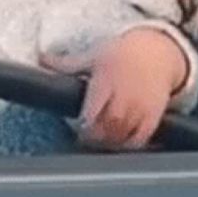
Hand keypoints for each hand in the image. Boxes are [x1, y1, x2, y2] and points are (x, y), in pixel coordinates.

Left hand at [40, 27, 188, 149]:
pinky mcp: (153, 115)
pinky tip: (119, 144)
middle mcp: (125, 94)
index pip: (94, 108)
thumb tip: (42, 59)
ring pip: (124, 133)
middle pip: (110, 124)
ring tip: (100, 143)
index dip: (85, 123)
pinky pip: (141, 137)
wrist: (155, 51)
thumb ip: (67, 64)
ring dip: (109, 142)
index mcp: (106, 80)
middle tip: (86, 139)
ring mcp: (140, 106)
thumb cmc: (120, 55)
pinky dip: (129, 145)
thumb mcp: (93, 56)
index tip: (79, 128)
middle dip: (96, 136)